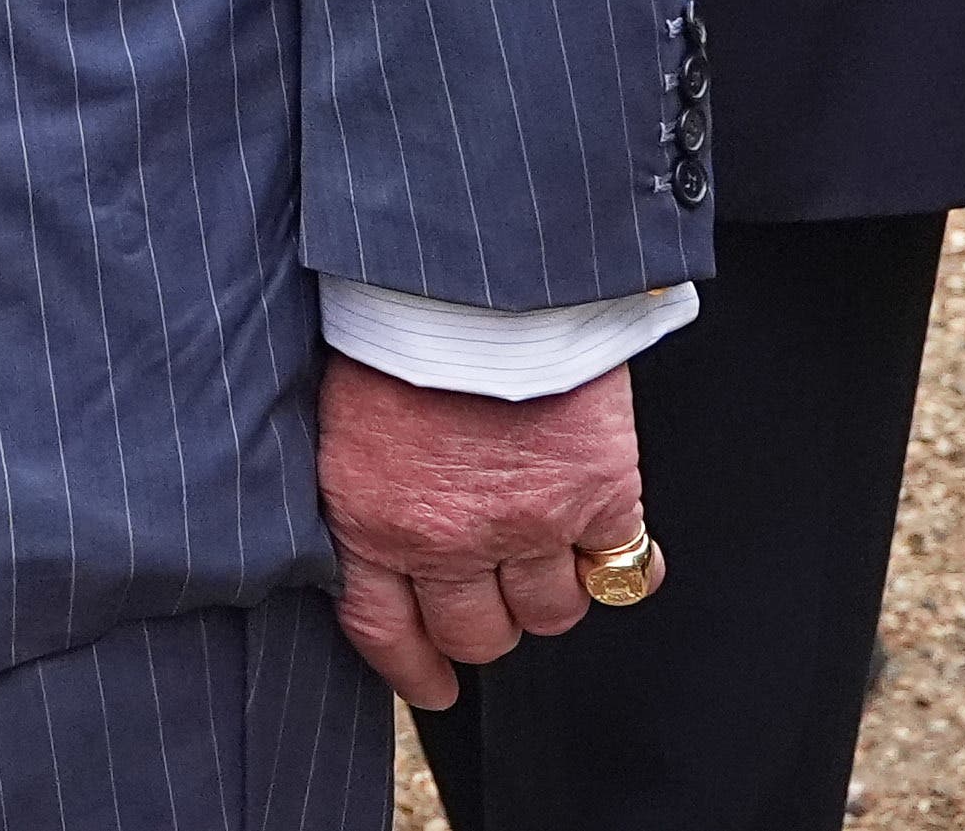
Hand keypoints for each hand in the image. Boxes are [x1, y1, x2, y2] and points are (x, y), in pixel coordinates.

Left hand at [317, 352, 649, 707]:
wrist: (468, 278)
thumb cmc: (392, 327)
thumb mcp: (341, 419)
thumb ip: (362, 489)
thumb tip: (370, 543)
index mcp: (368, 518)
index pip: (383, 629)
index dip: (412, 668)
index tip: (430, 687)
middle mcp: (448, 539)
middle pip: (476, 633)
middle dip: (481, 627)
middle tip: (490, 605)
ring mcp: (529, 525)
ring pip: (550, 614)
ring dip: (547, 594)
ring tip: (543, 556)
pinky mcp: (598, 498)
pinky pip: (623, 569)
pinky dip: (622, 565)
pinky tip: (610, 543)